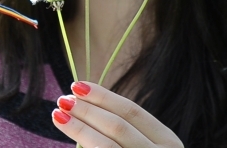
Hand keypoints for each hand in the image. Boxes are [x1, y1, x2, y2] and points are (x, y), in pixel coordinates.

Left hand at [52, 81, 183, 147]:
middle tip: (62, 100)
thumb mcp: (138, 146)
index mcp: (168, 142)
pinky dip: (83, 146)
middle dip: (87, 110)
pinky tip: (69, 135)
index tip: (76, 85)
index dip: (103, 96)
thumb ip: (119, 130)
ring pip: (106, 146)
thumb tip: (80, 100)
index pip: (132, 112)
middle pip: (118, 127)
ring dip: (79, 128)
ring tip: (58, 114)